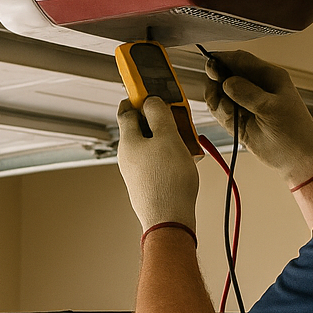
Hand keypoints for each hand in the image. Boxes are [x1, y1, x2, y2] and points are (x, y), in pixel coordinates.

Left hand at [116, 97, 200, 233]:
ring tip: (186, 141)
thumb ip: (159, 115)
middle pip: (141, 129)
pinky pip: (157, 162)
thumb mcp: (168, 137)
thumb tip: (151, 101)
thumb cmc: (168, 181)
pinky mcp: (147, 185)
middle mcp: (128, 157)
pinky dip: (169, 156)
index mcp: (128, 141)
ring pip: (151, 146)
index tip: (151, 91)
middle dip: (159, 119)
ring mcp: (136, 172)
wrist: (169, 221)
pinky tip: (184, 162)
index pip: (126, 111)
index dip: (138, 98)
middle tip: (177, 117)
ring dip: (168, 139)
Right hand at [204, 50, 312, 187]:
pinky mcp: (238, 119)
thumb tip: (226, 82)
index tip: (210, 63)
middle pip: (226, 74)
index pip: (241, 59)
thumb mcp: (272, 108)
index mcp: (269, 76)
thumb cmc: (294, 131)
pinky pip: (220, 110)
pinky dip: (219, 112)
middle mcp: (255, 87)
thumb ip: (247, 93)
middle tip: (217, 90)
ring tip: (228, 110)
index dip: (223, 59)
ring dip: (217, 100)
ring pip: (220, 93)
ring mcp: (245, 103)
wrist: (297, 159)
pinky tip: (228, 117)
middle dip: (217, 81)